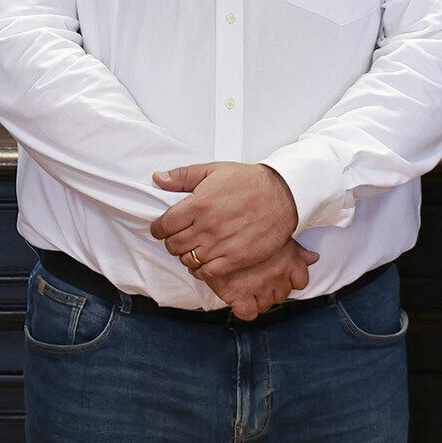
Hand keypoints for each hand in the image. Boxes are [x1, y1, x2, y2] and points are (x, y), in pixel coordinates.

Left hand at [149, 162, 298, 278]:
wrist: (282, 195)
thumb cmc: (250, 182)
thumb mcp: (214, 170)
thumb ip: (183, 176)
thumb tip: (159, 178)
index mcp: (198, 204)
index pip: (164, 225)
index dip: (159, 228)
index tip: (162, 228)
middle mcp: (206, 227)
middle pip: (173, 245)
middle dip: (172, 242)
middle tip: (179, 237)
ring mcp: (221, 245)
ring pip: (188, 260)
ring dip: (187, 255)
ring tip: (193, 248)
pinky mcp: (235, 258)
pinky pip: (208, 272)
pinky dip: (202, 270)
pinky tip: (205, 261)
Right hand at [204, 241, 319, 320]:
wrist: (215, 231)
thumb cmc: (246, 228)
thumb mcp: (275, 233)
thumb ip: (297, 250)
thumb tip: (314, 258)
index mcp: (289, 259)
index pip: (300, 281)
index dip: (290, 280)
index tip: (279, 275)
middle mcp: (277, 274)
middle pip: (282, 295)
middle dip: (272, 288)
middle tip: (258, 276)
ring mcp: (259, 286)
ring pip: (266, 304)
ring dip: (259, 298)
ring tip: (247, 282)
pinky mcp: (239, 296)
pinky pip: (248, 313)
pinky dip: (244, 308)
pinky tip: (239, 296)